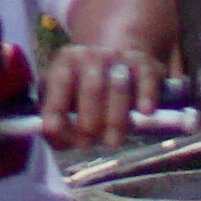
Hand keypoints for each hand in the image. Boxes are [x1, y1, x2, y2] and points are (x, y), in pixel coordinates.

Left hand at [51, 34, 171, 152]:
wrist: (117, 55)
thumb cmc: (83, 84)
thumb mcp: (62, 92)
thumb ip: (54, 113)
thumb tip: (53, 135)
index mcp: (65, 61)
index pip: (59, 82)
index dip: (56, 106)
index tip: (54, 129)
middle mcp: (91, 56)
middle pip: (91, 88)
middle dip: (87, 121)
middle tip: (87, 144)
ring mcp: (119, 58)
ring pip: (118, 86)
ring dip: (115, 119)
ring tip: (112, 143)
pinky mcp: (145, 63)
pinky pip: (147, 79)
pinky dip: (146, 96)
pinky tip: (145, 113)